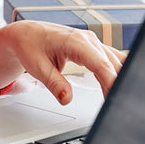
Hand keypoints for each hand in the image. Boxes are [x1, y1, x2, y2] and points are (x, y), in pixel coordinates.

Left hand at [0, 21, 126, 102]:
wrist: (25, 34)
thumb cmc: (30, 46)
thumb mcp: (38, 67)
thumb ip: (54, 84)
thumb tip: (66, 98)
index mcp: (76, 41)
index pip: (101, 64)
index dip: (112, 82)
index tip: (115, 99)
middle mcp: (88, 40)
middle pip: (113, 65)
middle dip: (118, 86)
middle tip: (118, 108)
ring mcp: (93, 43)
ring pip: (115, 63)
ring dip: (119, 80)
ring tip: (119, 102)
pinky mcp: (93, 49)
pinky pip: (110, 61)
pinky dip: (115, 75)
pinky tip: (119, 88)